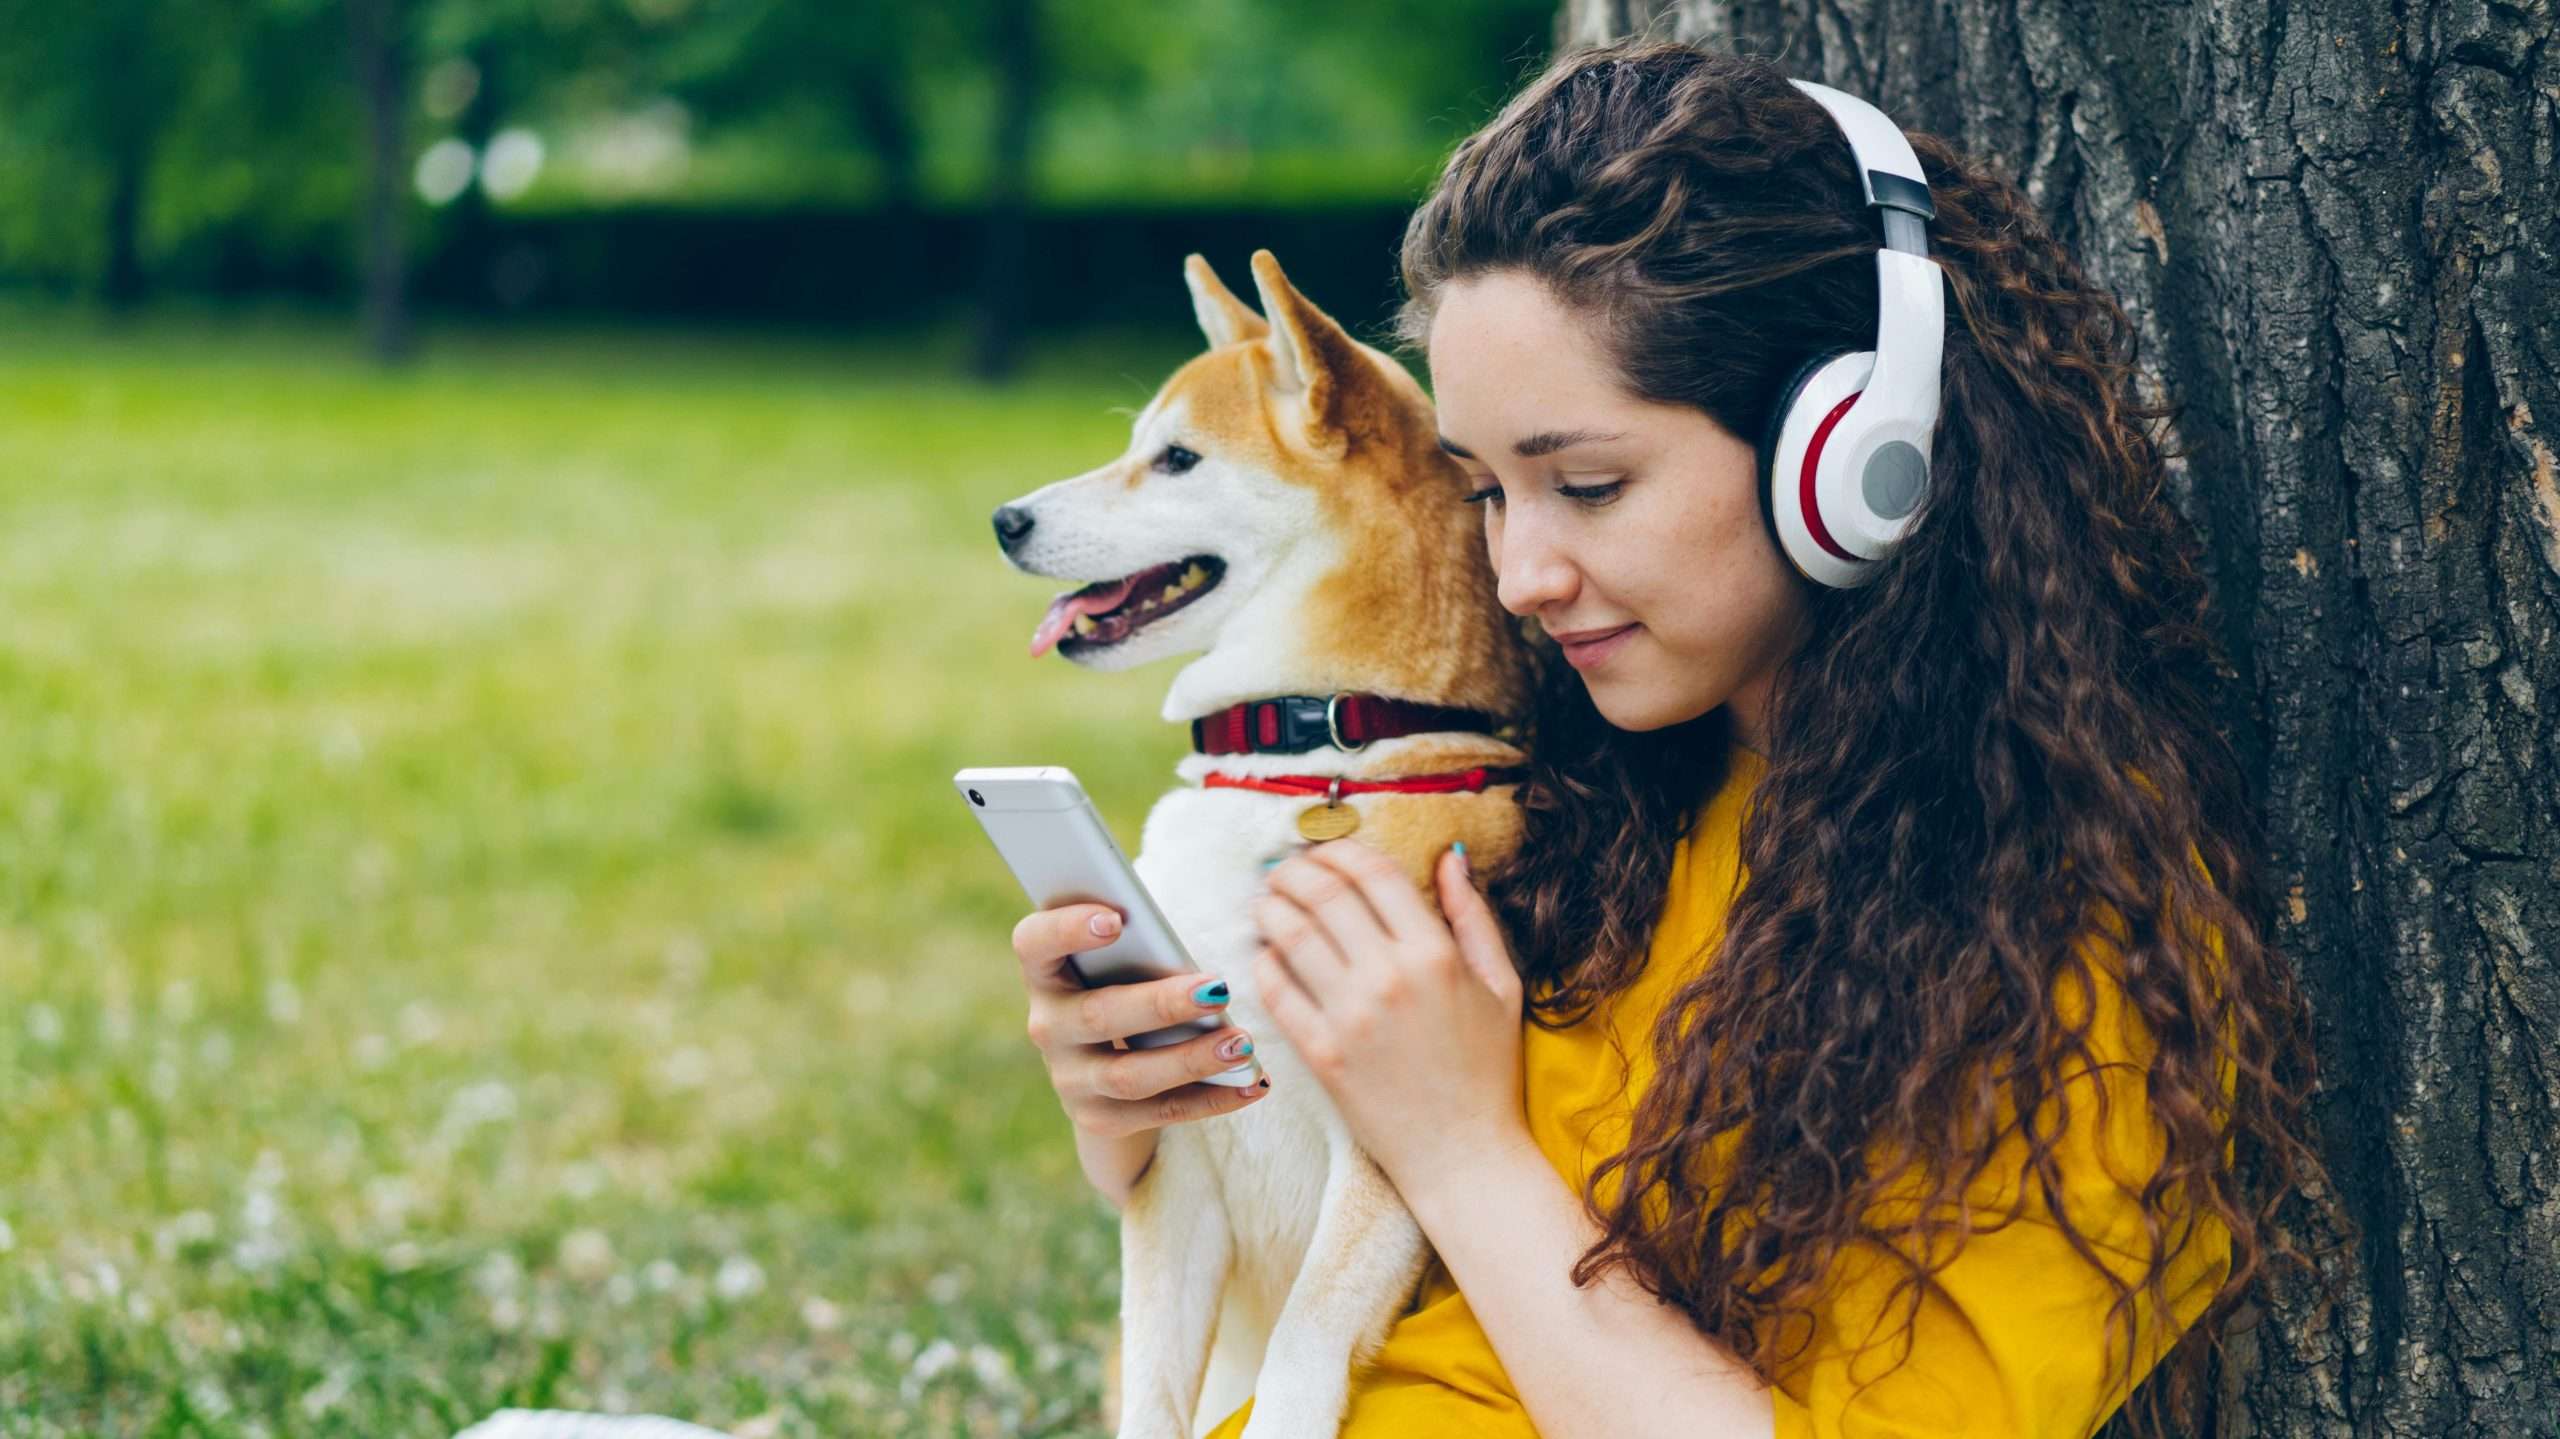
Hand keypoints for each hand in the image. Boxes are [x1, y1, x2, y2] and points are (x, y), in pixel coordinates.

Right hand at [1011, 902, 1269, 1136]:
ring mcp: (1071, 1079)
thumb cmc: (1128, 985)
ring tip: (1242, 1044)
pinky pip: (1161, 1112)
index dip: (1066, 928)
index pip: (1034, 943)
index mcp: (1047, 973)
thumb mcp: (1123, 961)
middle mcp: (1048, 1027)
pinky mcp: (1101, 1119)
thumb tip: (1186, 950)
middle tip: (1219, 989)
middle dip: (1162, 1004)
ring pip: (1129, 1075)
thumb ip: (1140, 945)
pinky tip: (1252, 1082)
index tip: (1115, 919)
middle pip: (1099, 1015)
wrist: (1108, 1070)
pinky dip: (1212, 1098)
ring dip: (1192, 1058)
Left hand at [1250, 839, 1529, 1191]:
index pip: (1372, 874)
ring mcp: (1351, 1016)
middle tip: (1282, 869)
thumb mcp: (1501, 985)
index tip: (1323, 849)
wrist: (1465, 1155)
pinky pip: (1277, 992)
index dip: (1339, 850)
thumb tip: (1448, 860)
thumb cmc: (1487, 1070)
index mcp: (1436, 953)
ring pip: (1290, 936)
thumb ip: (1472, 917)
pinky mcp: (1322, 1054)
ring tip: (1266, 901)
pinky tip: (1264, 954)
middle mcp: (1389, 977)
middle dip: (1294, 870)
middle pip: (1323, 895)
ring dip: (1270, 907)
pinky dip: (1264, 963)